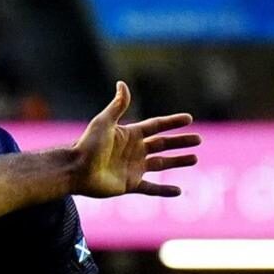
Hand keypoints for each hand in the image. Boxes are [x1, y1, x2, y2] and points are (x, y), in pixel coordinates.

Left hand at [71, 81, 199, 197]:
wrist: (75, 170)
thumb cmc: (88, 145)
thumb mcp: (104, 123)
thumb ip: (117, 105)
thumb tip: (122, 83)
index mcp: (129, 135)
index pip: (156, 126)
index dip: (172, 122)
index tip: (189, 119)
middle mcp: (133, 151)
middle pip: (162, 144)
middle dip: (180, 142)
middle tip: (198, 140)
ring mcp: (132, 168)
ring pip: (161, 164)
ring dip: (178, 162)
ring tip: (194, 159)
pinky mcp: (129, 184)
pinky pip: (151, 188)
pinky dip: (165, 190)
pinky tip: (179, 191)